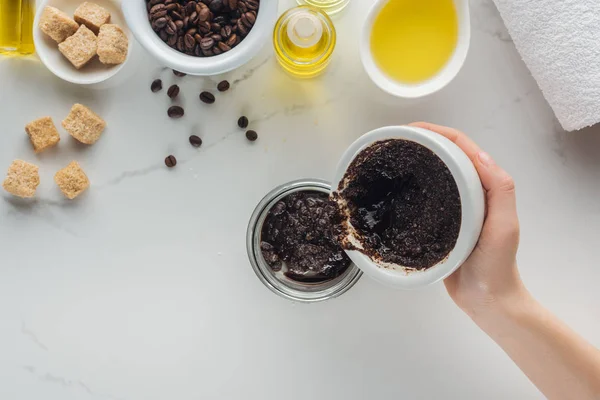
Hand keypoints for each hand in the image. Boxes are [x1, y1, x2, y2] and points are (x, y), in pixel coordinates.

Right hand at [410, 122, 524, 317]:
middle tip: (396, 141)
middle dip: (423, 142)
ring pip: (433, 176)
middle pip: (445, 157)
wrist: (486, 300)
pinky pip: (423, 200)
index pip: (462, 149)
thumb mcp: (504, 226)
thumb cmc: (497, 266)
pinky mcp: (437, 225)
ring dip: (415, 162)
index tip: (413, 129)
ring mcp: (452, 209)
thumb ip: (499, 190)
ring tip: (391, 158)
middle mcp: (469, 193)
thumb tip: (480, 154)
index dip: (438, 132)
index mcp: (485, 188)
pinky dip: (410, 188)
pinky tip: (394, 190)